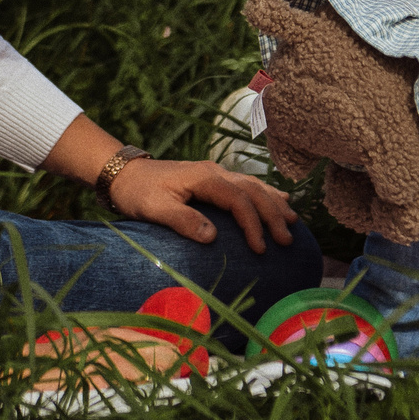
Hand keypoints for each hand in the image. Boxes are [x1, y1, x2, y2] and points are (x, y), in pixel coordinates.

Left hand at [108, 158, 299, 252]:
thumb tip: (212, 237)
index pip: (238, 199)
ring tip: (293, 221)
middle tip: (286, 240)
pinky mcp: (214, 178)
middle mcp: (215, 171)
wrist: (125, 174)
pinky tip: (280, 199)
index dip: (253, 223)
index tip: (261, 248)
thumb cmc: (138, 193)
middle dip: (272, 214)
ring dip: (274, 202)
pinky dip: (266, 192)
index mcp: (204, 178)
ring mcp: (216, 173)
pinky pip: (247, 184)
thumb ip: (183, 221)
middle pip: (253, 190)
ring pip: (254, 184)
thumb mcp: (154, 208)